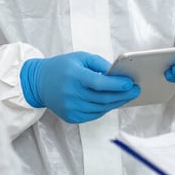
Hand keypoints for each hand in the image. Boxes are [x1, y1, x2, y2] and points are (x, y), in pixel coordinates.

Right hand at [20, 52, 139, 122]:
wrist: (39, 83)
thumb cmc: (61, 67)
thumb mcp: (79, 57)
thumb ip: (99, 63)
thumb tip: (117, 74)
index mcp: (74, 76)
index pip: (99, 83)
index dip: (117, 84)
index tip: (130, 83)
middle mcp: (72, 94)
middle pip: (103, 98)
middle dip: (123, 95)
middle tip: (136, 90)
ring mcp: (71, 108)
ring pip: (101, 108)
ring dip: (117, 102)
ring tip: (128, 96)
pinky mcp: (71, 117)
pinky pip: (94, 114)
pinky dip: (105, 108)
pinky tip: (113, 101)